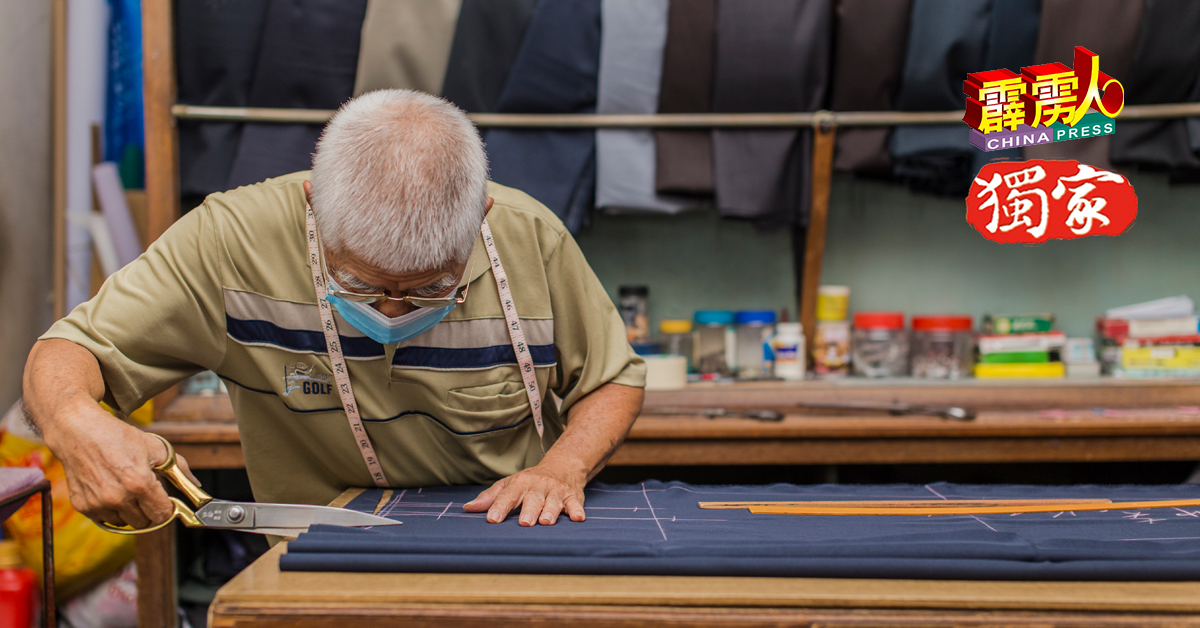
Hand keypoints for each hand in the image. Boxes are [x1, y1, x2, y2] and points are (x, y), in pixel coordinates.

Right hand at [45, 399, 197, 529]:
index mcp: (139, 483)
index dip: (168, 508)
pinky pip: (105, 519)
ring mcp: (98, 503)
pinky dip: (111, 510)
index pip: (162, 515)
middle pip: (145, 523)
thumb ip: (179, 469)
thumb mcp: (156, 448)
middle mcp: (118, 497)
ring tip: (126, 488)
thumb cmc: (118, 437)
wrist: (78, 431)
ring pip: (125, 523)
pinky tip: (110, 489)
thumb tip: (196, 486)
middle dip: (149, 509)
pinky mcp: (82, 506)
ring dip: (129, 511)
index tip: (167, 501)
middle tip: (146, 492)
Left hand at [462, 461, 585, 525]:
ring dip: (550, 511)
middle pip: (533, 499)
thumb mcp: (509, 485)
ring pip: (553, 501)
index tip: (492, 519)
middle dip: (529, 510)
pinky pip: (575, 503)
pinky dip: (577, 510)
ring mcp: (556, 491)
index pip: (508, 495)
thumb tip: (467, 508)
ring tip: (546, 522)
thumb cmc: (530, 482)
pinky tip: (578, 518)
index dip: (500, 507)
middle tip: (524, 523)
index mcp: (520, 484)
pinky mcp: (573, 497)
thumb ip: (490, 497)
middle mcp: (538, 486)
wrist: (563, 466)